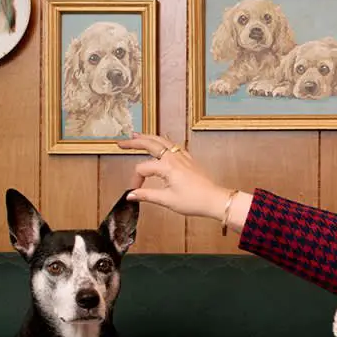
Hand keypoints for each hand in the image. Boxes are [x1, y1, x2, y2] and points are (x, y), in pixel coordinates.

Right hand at [116, 133, 232, 219]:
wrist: (215, 200)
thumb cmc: (195, 201)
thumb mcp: (167, 200)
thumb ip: (147, 195)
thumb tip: (131, 195)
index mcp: (167, 167)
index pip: (142, 169)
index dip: (135, 180)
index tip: (135, 191)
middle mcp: (174, 158)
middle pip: (150, 144)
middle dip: (134, 143)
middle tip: (121, 143)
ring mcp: (182, 157)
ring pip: (162, 141)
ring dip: (148, 137)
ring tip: (136, 135)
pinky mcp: (189, 159)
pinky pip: (173, 145)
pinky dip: (163, 141)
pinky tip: (160, 142)